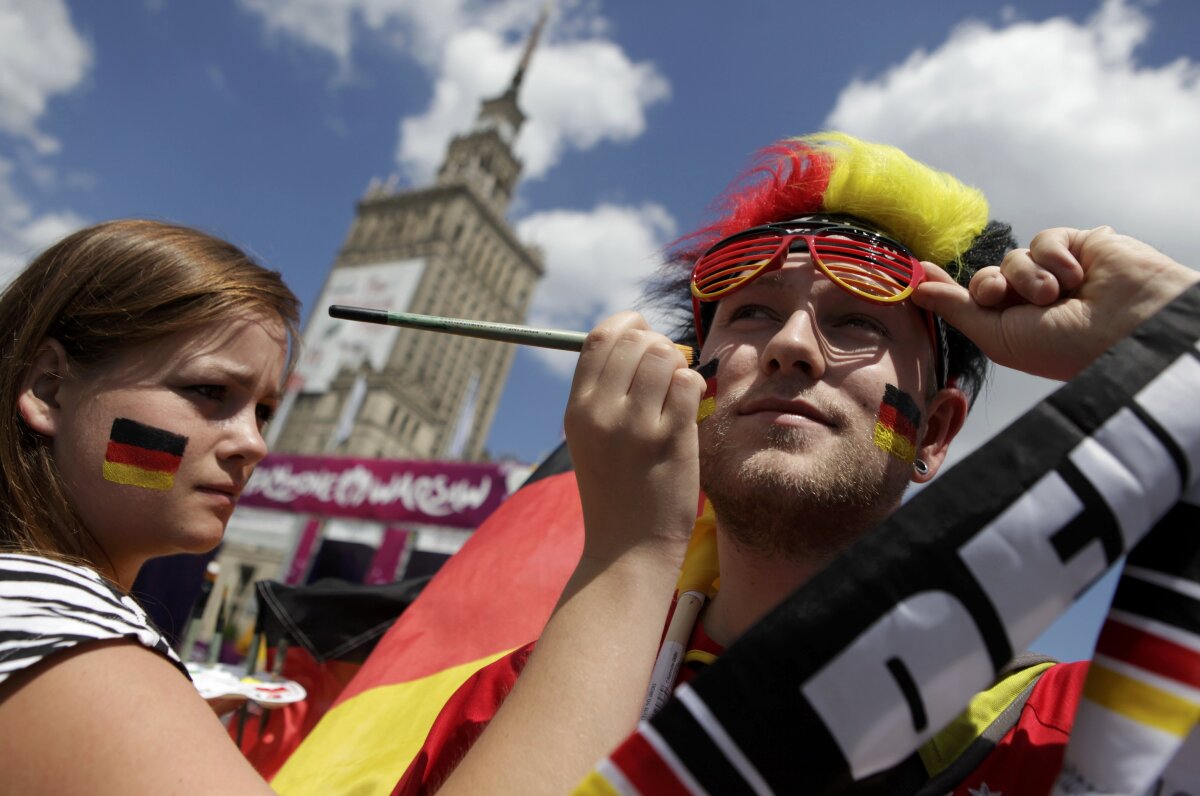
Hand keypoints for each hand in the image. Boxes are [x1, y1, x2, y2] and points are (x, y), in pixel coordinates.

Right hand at [564, 312, 704, 566]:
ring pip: (665, 356)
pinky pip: (688, 383)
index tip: (644, 334)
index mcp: (577, 409)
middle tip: (667, 369)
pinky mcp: (670, 439)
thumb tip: (636, 337)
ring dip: (679, 366)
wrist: (627, 548)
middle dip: (659, 344)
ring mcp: (635, 426)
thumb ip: (605, 391)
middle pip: (635, 340)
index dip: (628, 325)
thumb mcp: (591, 438)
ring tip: (678, 392)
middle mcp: (600, 412)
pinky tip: (689, 408)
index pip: (599, 338)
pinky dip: (694, 386)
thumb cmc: (617, 489)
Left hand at [913, 226, 1199, 380]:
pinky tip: (1076, 276)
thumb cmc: (1062, 346)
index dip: (943, 286)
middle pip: (986, 276)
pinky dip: (1054, 257)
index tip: (917, 271)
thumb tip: (916, 289)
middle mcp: (1032, 301)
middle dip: (987, 284)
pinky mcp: (1078, 247)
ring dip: (1027, 276)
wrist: (1124, 327)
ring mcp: (1055, 273)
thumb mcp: (998, 336)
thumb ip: (957, 309)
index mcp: (1013, 327)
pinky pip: (1044, 239)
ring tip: (1054, 296)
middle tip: (1000, 296)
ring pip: (1013, 256)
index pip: (970, 301)